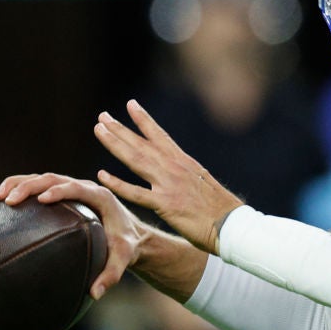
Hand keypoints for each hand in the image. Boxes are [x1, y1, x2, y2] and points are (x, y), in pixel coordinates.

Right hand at [0, 173, 147, 299]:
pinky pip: (39, 187)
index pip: (77, 188)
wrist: (130, 233)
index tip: (42, 199)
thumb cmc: (126, 245)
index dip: (60, 190)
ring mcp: (72, 188)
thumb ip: (111, 275)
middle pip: (53, 178)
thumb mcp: (123, 259)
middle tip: (9, 200)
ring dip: (18, 184)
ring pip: (42, 178)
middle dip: (29, 186)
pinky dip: (19, 190)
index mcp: (100, 197)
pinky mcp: (63, 193)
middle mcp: (85, 187)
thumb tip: (94, 294)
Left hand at [93, 99, 243, 253]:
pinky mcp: (165, 204)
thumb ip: (189, 176)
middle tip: (102, 116)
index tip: (130, 104)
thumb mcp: (204, 184)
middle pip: (142, 144)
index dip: (144, 119)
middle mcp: (174, 168)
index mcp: (184, 162)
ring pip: (136, 159)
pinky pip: (136, 193)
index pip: (160, 135)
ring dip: (115, 144)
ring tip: (99, 130)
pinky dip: (118, 184)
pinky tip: (101, 175)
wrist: (232, 224)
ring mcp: (169, 184)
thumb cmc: (221, 209)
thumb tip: (183, 173)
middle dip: (120, 129)